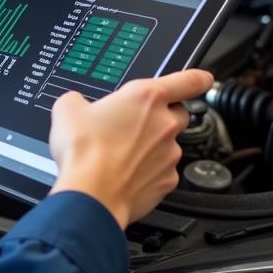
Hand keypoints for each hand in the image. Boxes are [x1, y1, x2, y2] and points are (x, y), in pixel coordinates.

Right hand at [48, 69, 213, 228]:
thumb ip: (80, 100)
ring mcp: (169, 154)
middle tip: (136, 122)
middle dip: (162, 115)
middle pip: (178, 114)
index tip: (205, 78)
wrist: (91, 194)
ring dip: (150, 146)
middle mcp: (164, 124)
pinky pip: (162, 171)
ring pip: (168, 144)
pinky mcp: (167, 181)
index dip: (198, 77)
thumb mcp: (67, 108)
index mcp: (145, 97)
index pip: (187, 81)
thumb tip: (77, 105)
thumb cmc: (83, 151)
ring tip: (120, 153)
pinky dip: (148, 171)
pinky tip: (125, 173)